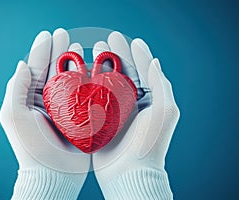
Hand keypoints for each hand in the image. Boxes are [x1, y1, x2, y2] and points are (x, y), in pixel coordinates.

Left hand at [0, 28, 89, 198]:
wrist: (52, 173)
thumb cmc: (30, 146)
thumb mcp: (14, 115)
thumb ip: (16, 88)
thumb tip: (21, 64)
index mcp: (32, 99)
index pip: (37, 69)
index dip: (42, 51)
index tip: (49, 35)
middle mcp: (50, 101)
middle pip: (55, 70)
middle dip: (59, 51)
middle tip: (65, 35)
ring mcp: (67, 108)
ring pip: (72, 79)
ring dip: (75, 62)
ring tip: (79, 47)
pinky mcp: (82, 116)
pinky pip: (87, 94)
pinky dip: (90, 80)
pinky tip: (94, 69)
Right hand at [92, 31, 179, 198]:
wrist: (130, 172)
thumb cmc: (150, 142)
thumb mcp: (164, 110)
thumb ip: (160, 83)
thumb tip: (153, 59)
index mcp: (147, 98)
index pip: (138, 69)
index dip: (130, 52)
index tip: (120, 38)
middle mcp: (130, 102)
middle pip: (120, 72)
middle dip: (112, 55)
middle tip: (103, 41)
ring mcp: (113, 110)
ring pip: (104, 82)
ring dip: (97, 66)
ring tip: (89, 51)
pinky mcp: (98, 119)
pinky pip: (91, 98)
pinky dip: (86, 84)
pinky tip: (79, 74)